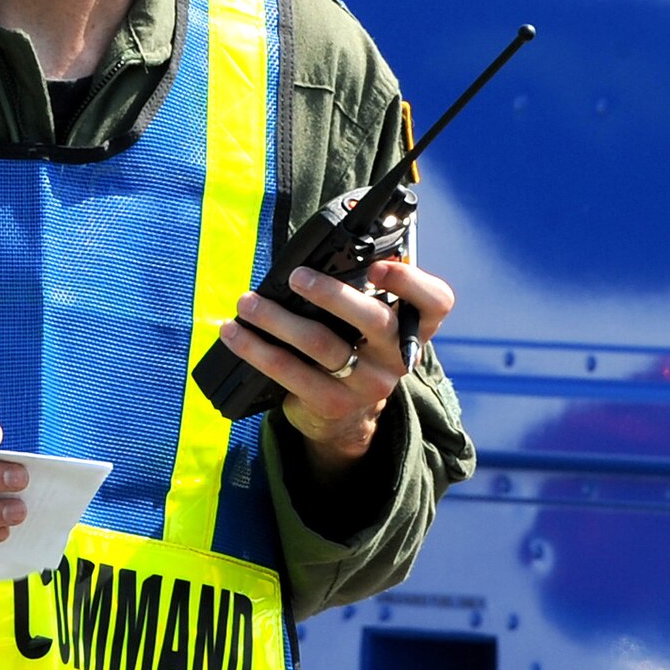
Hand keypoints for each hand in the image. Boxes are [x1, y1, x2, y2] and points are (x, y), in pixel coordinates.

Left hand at [220, 259, 454, 478]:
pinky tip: (234, 333)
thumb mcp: (362, 321)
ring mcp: (367, 383)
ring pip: (322, 344)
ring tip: (247, 303)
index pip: (435, 302)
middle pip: (374, 320)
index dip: (411, 282)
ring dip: (277, 318)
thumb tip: (311, 254)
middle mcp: (397, 356)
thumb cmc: (349, 344)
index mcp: (412, 326)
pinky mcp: (333, 402)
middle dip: (331, 293)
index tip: (378, 266)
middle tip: (295, 277)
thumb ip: (355, 288)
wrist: (344, 415)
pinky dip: (256, 349)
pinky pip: (290, 372)